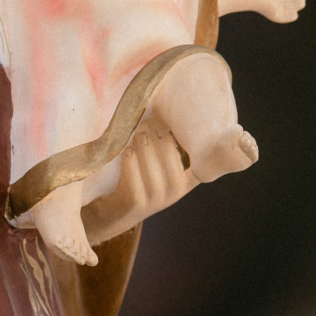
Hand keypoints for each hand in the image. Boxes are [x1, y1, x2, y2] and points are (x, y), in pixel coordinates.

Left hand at [82, 120, 198, 242]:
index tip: (184, 118)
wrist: (115, 212)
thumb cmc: (139, 178)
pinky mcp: (137, 203)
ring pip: (152, 165)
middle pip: (171, 156)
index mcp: (186, 180)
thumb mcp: (159, 165)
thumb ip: (167, 144)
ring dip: (144, 144)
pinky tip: (127, 149)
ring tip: (139, 131)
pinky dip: (130, 160)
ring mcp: (157, 199)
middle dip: (160, 135)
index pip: (200, 160)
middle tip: (152, 119)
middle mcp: (175, 191)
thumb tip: (165, 103)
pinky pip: (134, 176)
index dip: (195, 140)